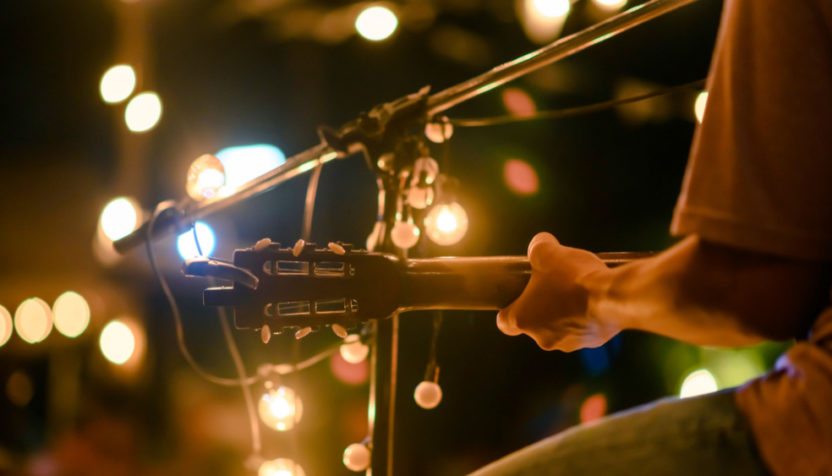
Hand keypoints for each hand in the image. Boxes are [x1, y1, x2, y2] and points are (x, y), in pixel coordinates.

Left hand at [496, 232, 619, 350]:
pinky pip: (583, 328)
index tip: (516, 298)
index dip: (508, 309)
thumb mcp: (547, 252)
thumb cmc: (573, 278)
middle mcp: (543, 338)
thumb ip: (537, 247)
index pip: (504, 322)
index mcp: (523, 320)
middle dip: (541, 305)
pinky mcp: (592, 342)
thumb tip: (539, 244)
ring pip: (560, 327)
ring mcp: (569, 343)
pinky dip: (585, 315)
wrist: (612, 296)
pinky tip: (593, 297)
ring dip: (564, 311)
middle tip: (552, 285)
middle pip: (535, 323)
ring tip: (575, 289)